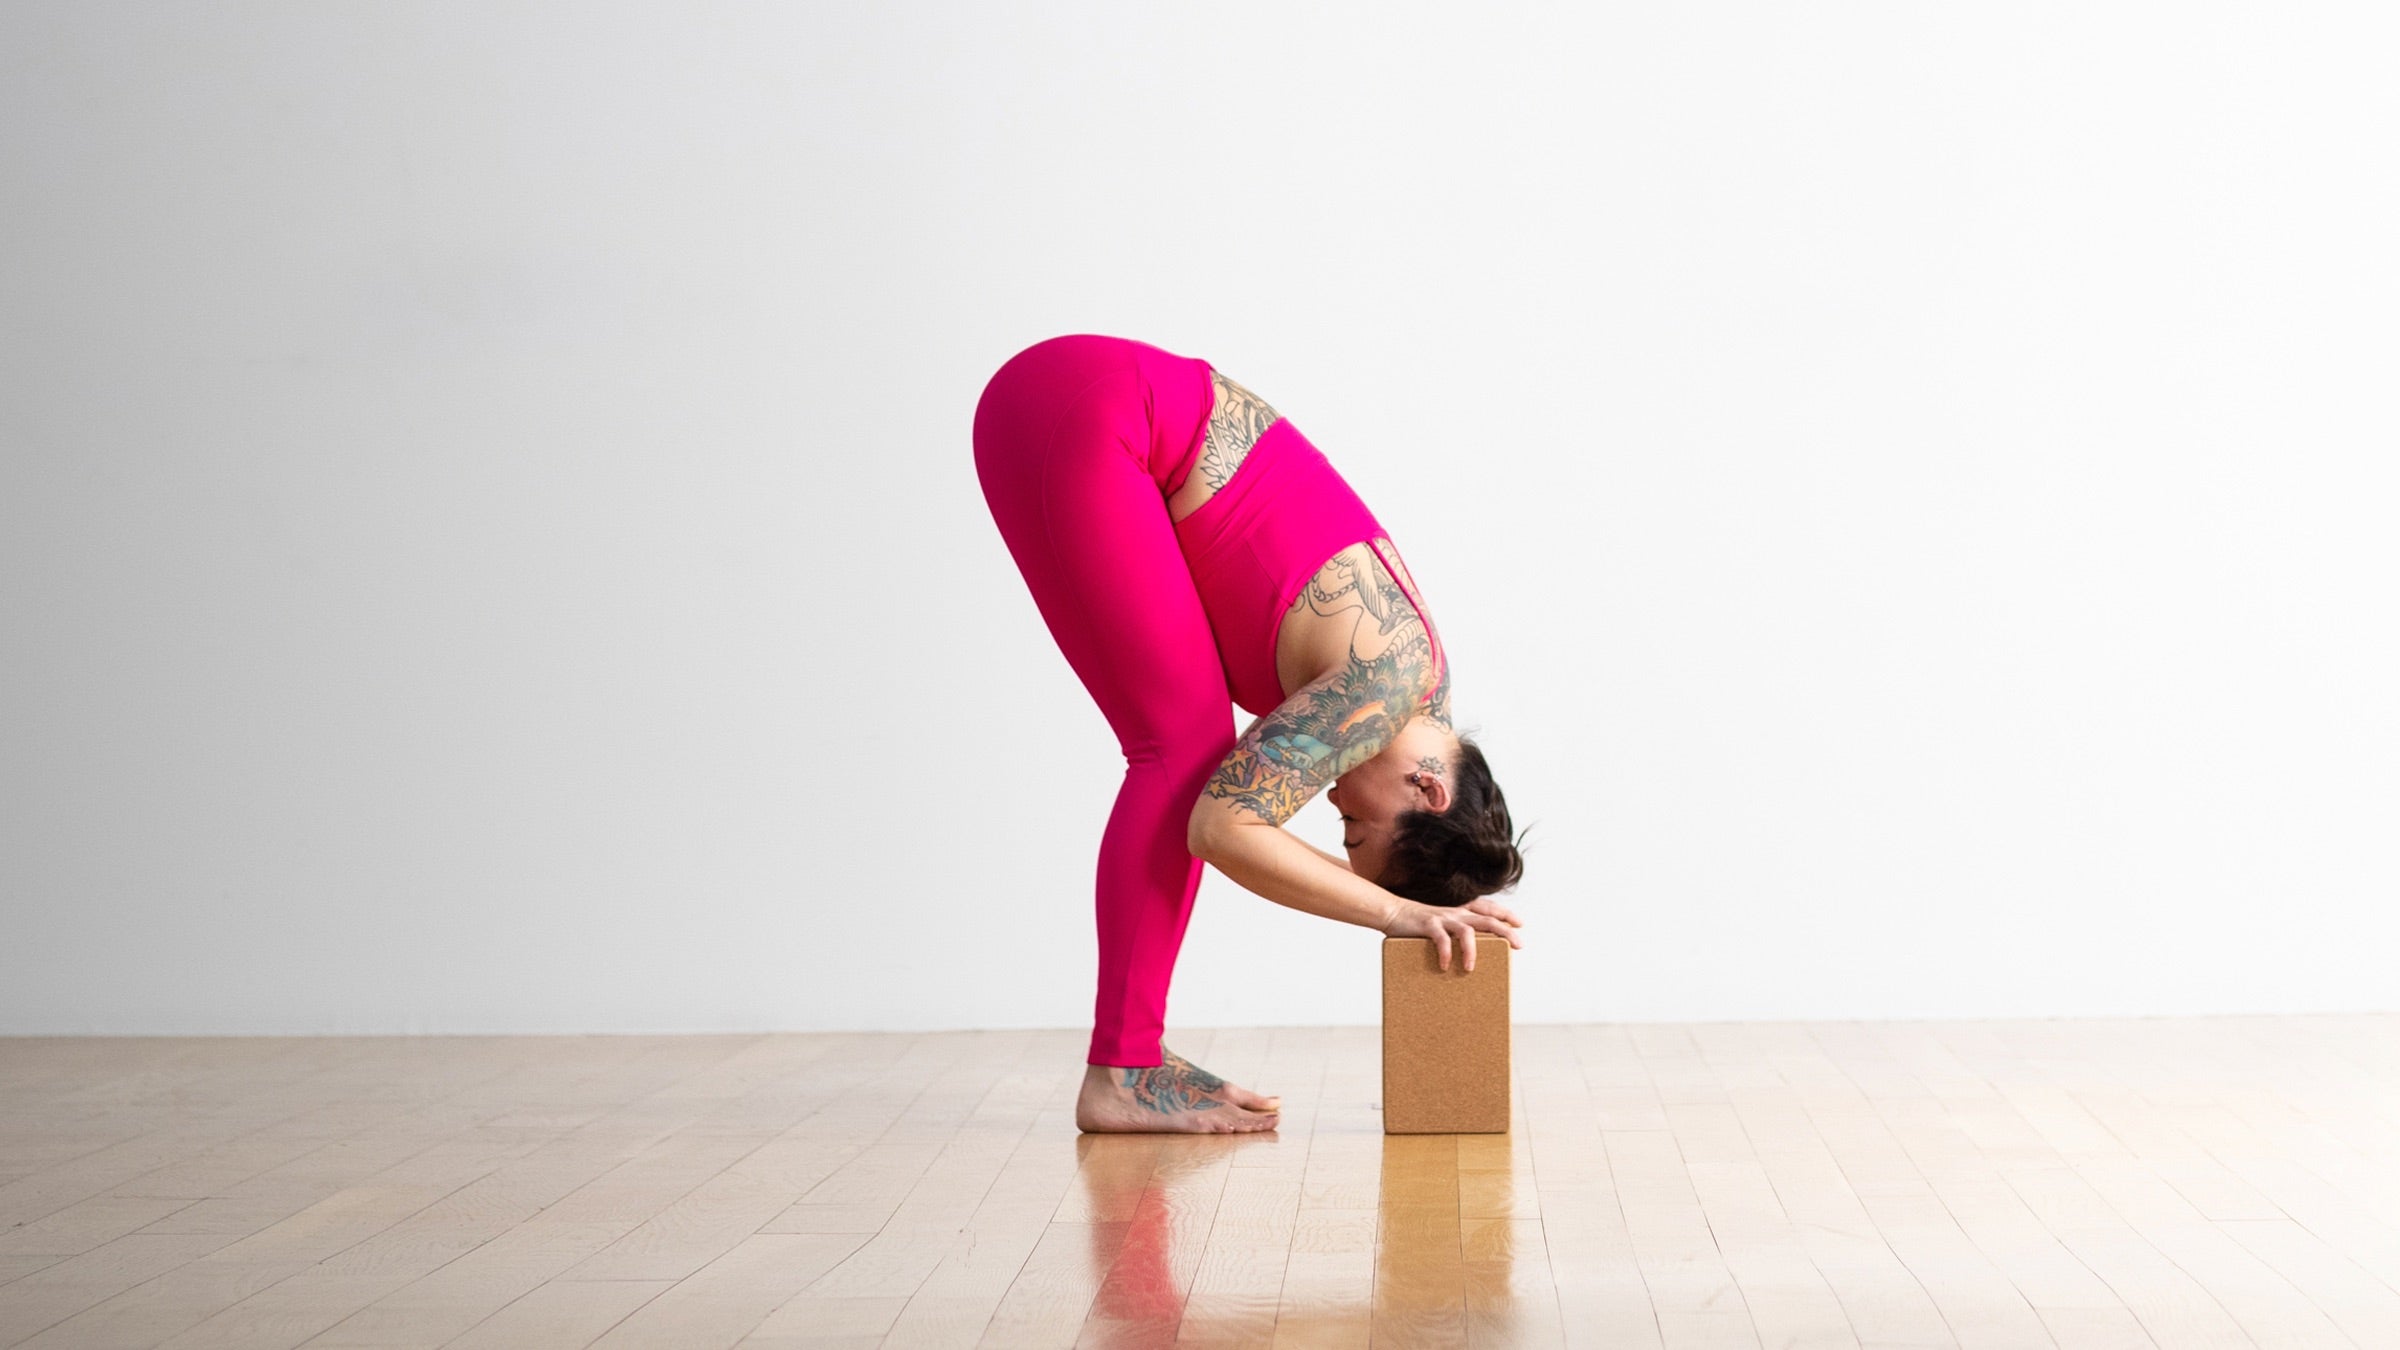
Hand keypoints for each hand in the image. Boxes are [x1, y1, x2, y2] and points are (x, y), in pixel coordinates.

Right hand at [1380, 896, 1525, 972]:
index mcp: (1460, 912)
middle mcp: (1455, 913)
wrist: (1392, 912)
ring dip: (1472, 950)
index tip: (1519, 923)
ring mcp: (1442, 918)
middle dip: (1505, 931)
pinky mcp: (1428, 925)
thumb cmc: (1418, 924)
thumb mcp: (1442, 924)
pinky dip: (1445, 952)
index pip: (1488, 908)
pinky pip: (1441, 939)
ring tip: (1471, 967)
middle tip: (1518, 945)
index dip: (1505, 914)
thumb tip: (1469, 955)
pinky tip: (1444, 965)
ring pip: (1467, 930)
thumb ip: (1455, 933)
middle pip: (1487, 919)